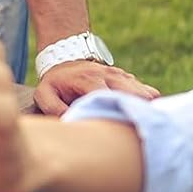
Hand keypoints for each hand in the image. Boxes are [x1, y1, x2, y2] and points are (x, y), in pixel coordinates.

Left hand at [32, 60, 158, 117]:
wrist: (65, 59)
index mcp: (90, 79)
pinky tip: (142, 119)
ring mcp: (122, 76)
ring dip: (147, 110)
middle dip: (142, 113)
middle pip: (138, 94)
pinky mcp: (129, 79)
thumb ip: (54, 108)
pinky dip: (148, 106)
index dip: (122, 112)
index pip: (113, 96)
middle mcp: (110, 76)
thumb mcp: (44, 94)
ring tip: (143, 128)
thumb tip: (71, 123)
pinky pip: (148, 93)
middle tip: (139, 132)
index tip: (127, 129)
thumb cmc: (55, 82)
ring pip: (148, 93)